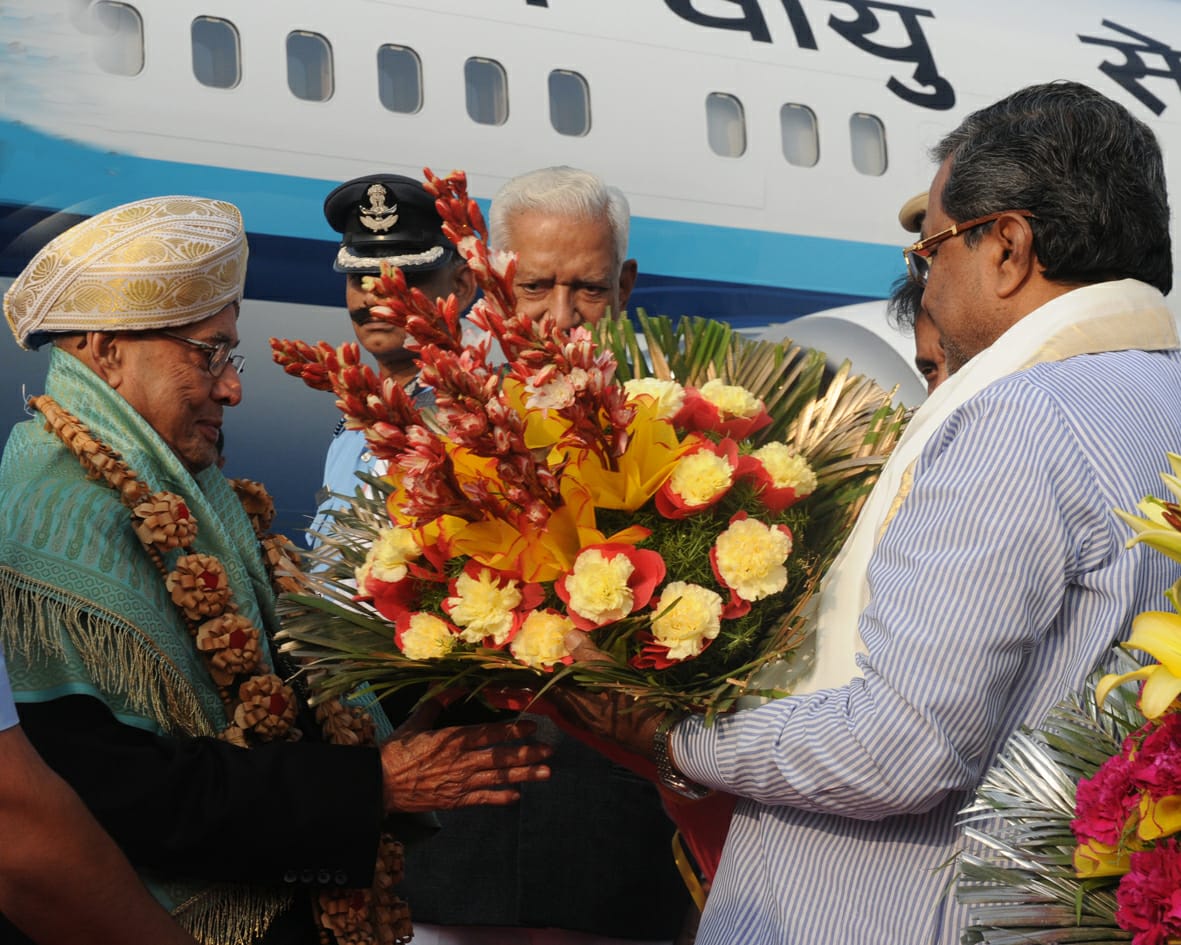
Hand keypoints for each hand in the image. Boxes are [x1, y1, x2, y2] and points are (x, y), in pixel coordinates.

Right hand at [379, 706, 550, 813]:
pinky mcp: (455, 800)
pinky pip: (482, 800)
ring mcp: (460, 782)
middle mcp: (461, 761)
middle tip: (549, 751)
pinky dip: (500, 798)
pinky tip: (517, 796)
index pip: (489, 733)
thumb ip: (434, 704)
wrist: (380, 785)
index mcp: (452, 739)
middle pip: (501, 757)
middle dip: (527, 754)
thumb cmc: (396, 752)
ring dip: (524, 775)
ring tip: (546, 773)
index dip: (513, 730)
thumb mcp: (415, 722)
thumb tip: (448, 684)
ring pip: (498, 778)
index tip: (532, 726)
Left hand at [544, 631, 670, 760]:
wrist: (664, 735)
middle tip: (551, 658)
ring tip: (570, 666)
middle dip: (553, 679)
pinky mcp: (608, 723)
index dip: (538, 673)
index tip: (531, 658)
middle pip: (559, 696)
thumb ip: (588, 656)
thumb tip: (568, 636)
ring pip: (574, 701)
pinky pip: (588, 705)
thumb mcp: (611, 675)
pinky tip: (593, 682)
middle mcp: (581, 718)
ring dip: (570, 685)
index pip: (548, 688)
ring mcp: (595, 723)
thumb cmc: (635, 705)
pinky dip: (585, 692)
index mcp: (577, 707)